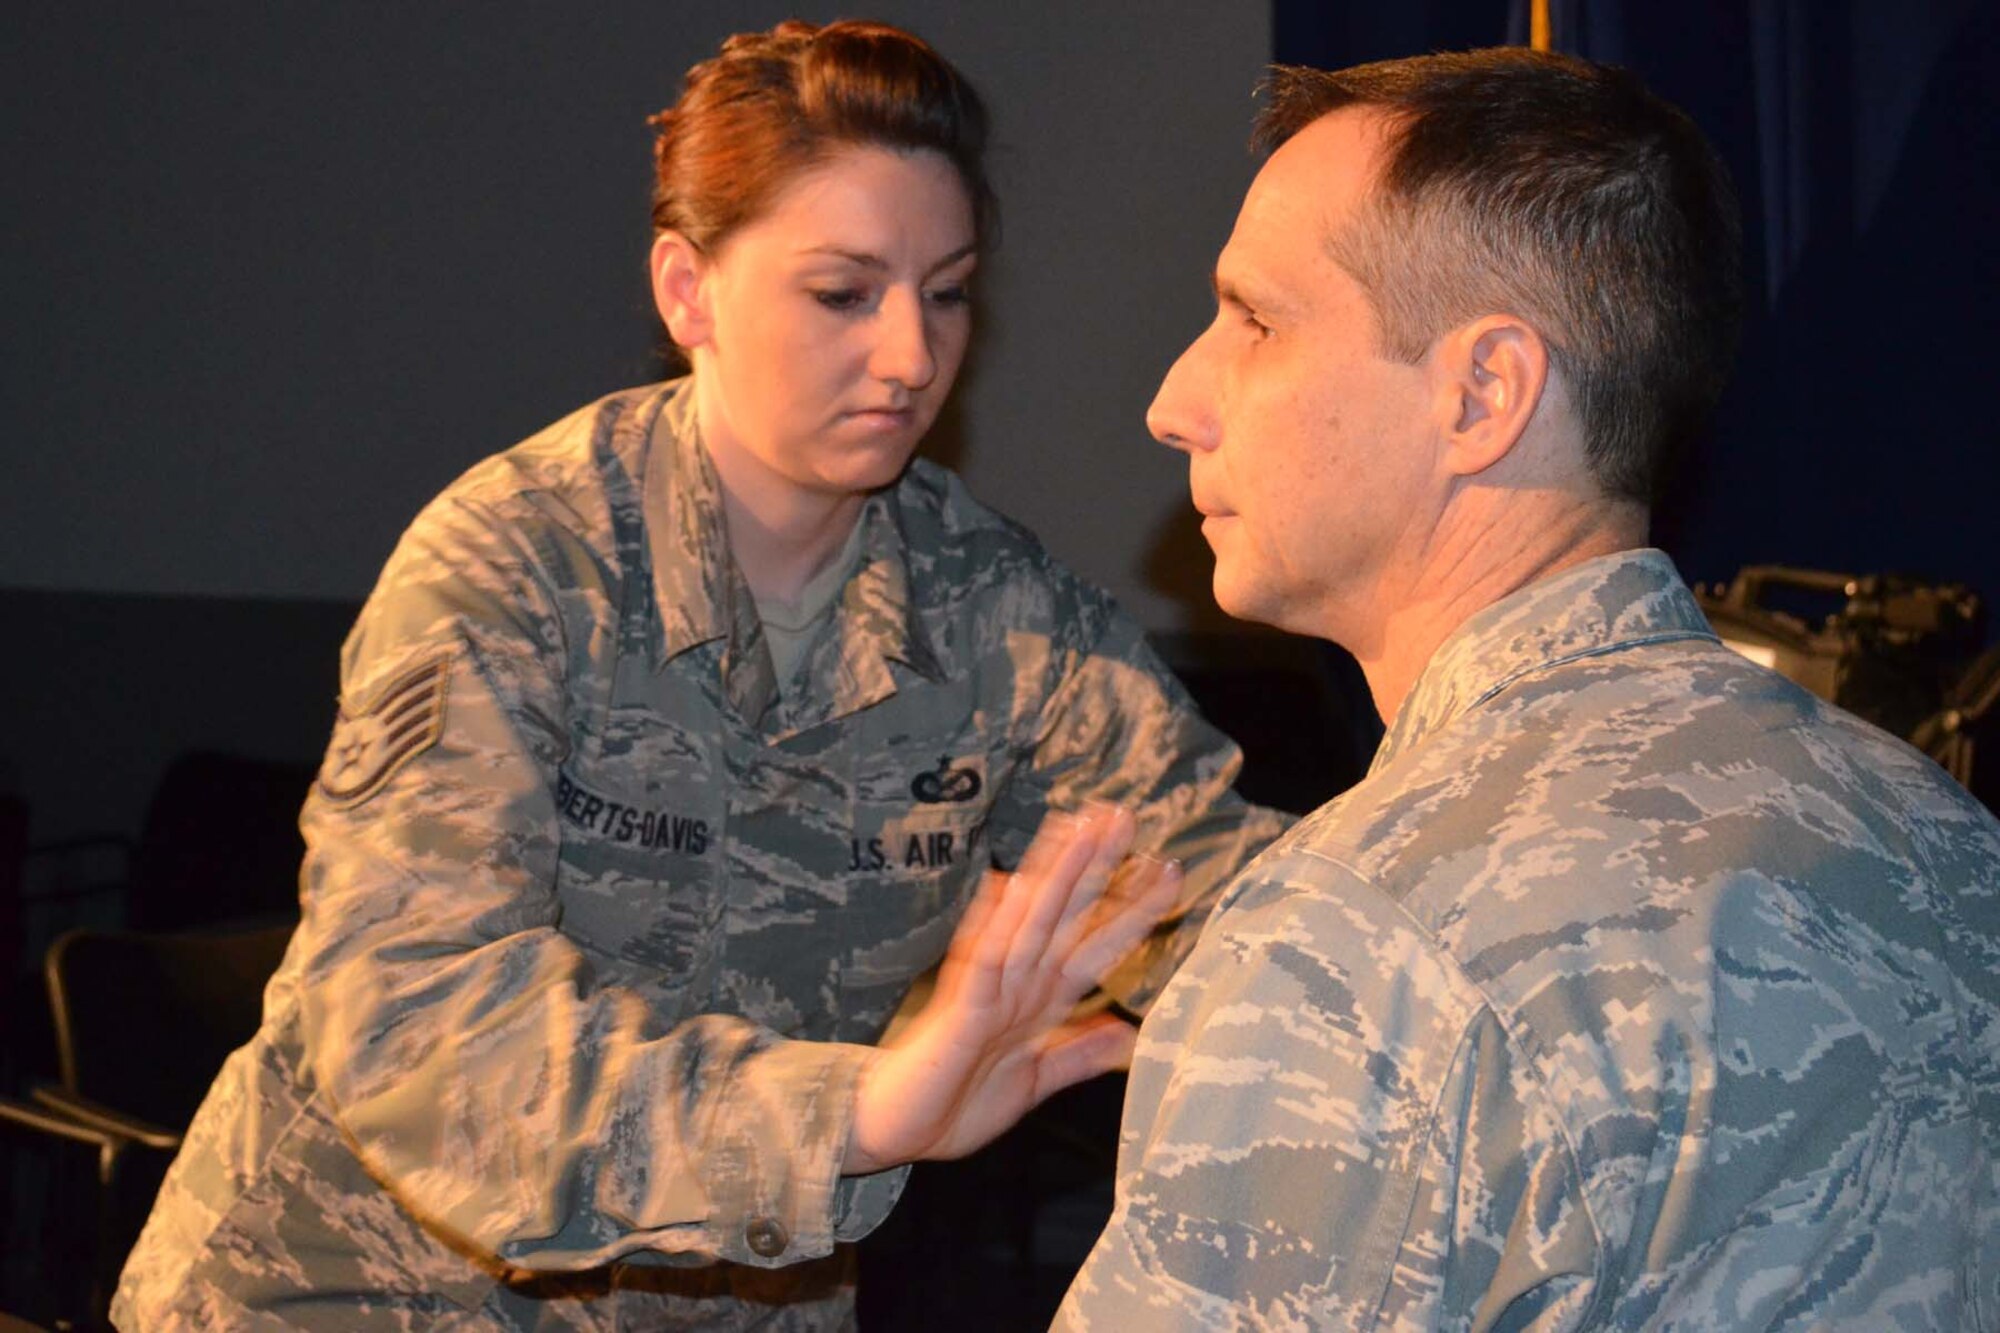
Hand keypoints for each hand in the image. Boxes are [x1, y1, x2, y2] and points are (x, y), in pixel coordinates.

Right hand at [844, 804, 1182, 1174]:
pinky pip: (982, 963)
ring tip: (1081, 831)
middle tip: (1122, 816)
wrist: (892, 1131)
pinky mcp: (961, 1012)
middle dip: (1096, 868)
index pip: (1094, 945)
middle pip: (1065, 916)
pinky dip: (998, 926)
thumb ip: (1077, 1054)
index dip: (1133, 909)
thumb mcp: (1033, 1082)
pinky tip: (1012, 886)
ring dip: (1055, 877)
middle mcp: (1019, 985)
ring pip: (1029, 924)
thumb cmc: (954, 1105)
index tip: (1168, 871)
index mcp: (1040, 1001)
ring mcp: (989, 992)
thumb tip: (1126, 1032)